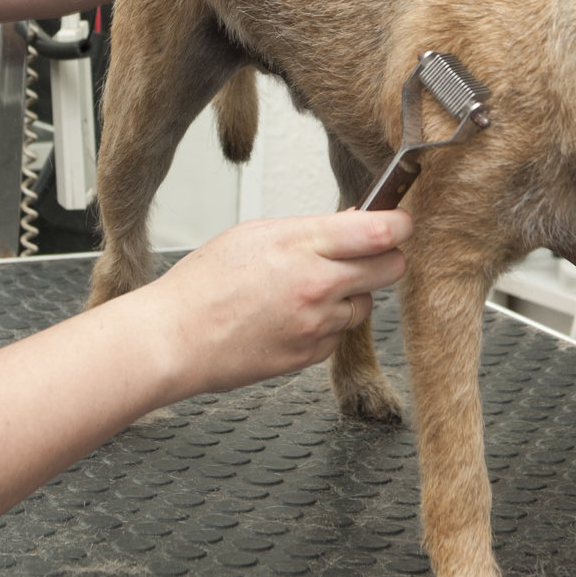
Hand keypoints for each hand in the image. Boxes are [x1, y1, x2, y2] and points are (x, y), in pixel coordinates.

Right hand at [138, 208, 413, 396]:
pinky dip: (327, 325)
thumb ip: (310, 230)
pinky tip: (291, 317)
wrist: (175, 340)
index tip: (400, 221)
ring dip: (350, 295)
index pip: (382, 230)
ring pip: (366, 304)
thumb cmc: (203, 285)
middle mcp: (318, 285)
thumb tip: (352, 223)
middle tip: (365, 254)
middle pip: (391, 268)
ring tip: (307, 290)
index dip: (400, 223)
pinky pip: (340, 334)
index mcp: (302, 245)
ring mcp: (318, 324)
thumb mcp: (254, 234)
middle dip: (384, 258)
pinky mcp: (312, 355)